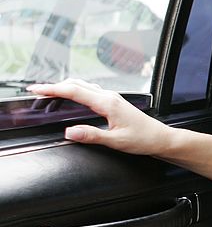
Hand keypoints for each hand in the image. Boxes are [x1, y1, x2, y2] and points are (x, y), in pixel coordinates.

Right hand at [27, 79, 173, 156]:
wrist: (161, 138)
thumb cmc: (143, 139)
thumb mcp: (116, 141)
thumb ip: (92, 136)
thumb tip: (70, 132)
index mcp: (107, 103)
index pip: (74, 91)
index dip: (52, 89)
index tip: (36, 89)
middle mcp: (109, 97)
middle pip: (76, 85)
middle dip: (54, 86)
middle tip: (36, 90)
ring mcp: (112, 98)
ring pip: (83, 86)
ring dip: (65, 87)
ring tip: (49, 92)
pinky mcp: (114, 103)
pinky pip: (90, 91)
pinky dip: (76, 91)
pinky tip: (72, 97)